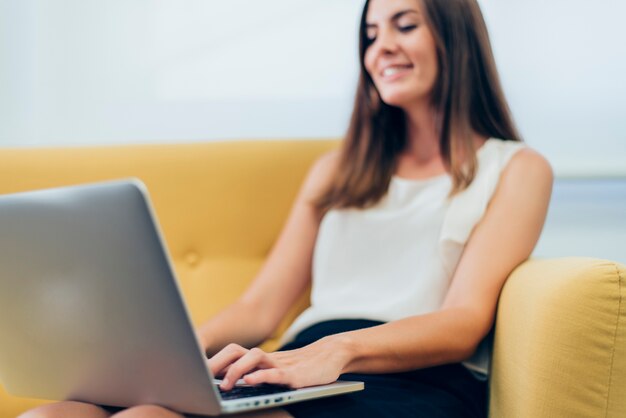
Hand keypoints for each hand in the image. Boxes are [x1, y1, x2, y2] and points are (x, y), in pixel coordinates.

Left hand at [207, 336, 350, 390]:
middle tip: (203, 378)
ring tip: (227, 384)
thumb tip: (233, 382)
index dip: (213, 361)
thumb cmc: (305, 366)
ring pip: (253, 358)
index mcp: (261, 358)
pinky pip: (275, 373)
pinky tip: (250, 381)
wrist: (334, 354)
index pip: (231, 354)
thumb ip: (259, 373)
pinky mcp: (295, 374)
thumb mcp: (279, 370)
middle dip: (218, 364)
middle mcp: (268, 358)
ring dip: (237, 370)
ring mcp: (281, 364)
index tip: (194, 372)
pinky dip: (262, 376)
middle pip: (236, 352)